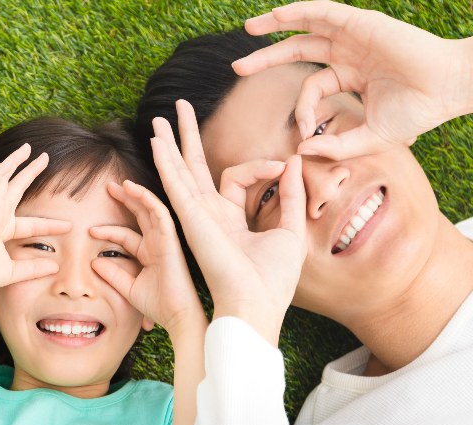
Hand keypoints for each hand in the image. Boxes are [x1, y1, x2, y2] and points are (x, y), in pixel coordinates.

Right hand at [0, 144, 71, 298]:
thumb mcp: (15, 272)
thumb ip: (33, 268)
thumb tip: (55, 267)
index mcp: (2, 231)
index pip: (31, 224)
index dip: (50, 224)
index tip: (69, 225)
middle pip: (16, 189)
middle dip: (30, 173)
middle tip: (44, 157)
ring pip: (2, 179)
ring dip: (15, 162)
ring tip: (29, 148)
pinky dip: (2, 170)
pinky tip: (13, 159)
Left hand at [90, 180, 204, 338]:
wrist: (177, 315)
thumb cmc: (158, 305)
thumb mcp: (128, 288)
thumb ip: (113, 274)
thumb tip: (93, 262)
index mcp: (149, 254)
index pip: (126, 235)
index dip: (109, 230)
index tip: (90, 230)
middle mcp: (158, 243)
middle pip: (140, 215)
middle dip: (126, 200)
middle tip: (108, 187)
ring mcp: (166, 240)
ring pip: (151, 209)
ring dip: (136, 194)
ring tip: (120, 183)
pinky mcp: (172, 239)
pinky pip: (160, 213)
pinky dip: (148, 200)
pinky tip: (134, 190)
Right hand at [151, 100, 307, 345]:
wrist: (256, 304)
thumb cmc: (273, 280)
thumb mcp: (290, 230)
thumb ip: (291, 196)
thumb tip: (293, 162)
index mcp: (229, 219)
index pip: (236, 176)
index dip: (261, 165)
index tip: (284, 166)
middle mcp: (207, 215)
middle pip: (193, 167)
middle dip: (186, 136)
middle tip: (178, 107)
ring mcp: (196, 216)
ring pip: (179, 171)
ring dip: (169, 143)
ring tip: (157, 117)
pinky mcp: (191, 218)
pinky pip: (175, 184)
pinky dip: (165, 162)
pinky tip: (157, 142)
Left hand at [234, 0, 467, 159]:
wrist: (448, 90)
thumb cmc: (417, 112)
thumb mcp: (369, 137)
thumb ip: (336, 146)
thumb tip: (300, 150)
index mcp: (351, 76)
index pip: (313, 89)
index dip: (302, 109)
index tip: (302, 130)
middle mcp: (349, 54)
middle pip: (299, 50)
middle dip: (267, 57)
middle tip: (238, 67)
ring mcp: (354, 36)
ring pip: (306, 26)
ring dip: (275, 25)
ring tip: (248, 28)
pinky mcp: (361, 23)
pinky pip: (324, 12)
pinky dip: (299, 11)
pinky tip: (276, 15)